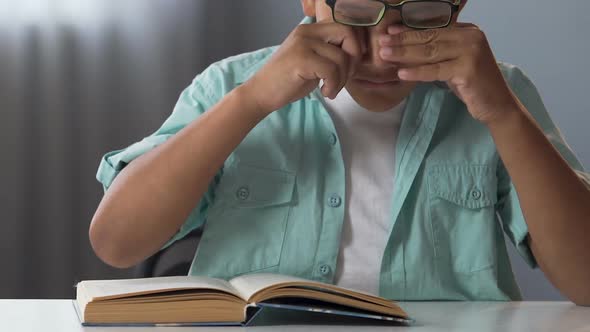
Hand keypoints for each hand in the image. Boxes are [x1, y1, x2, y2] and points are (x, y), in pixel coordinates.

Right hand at [242, 21, 364, 116]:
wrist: (261, 93)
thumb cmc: (287, 81)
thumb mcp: (311, 61)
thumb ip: (329, 53)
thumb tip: (356, 54)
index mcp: (310, 29)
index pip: (345, 27)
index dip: (355, 47)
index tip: (349, 68)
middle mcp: (307, 32)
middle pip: (347, 34)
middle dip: (353, 60)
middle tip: (344, 78)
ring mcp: (303, 44)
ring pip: (342, 58)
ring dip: (342, 79)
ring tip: (331, 90)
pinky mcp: (302, 59)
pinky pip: (332, 70)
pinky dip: (333, 86)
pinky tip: (325, 92)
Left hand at [378, 23, 517, 124]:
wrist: (496, 105)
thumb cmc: (471, 85)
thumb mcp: (453, 63)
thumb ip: (436, 52)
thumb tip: (404, 47)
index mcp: (467, 31)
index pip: (433, 29)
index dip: (409, 30)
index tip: (389, 32)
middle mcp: (471, 37)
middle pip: (429, 38)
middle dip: (402, 41)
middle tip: (381, 42)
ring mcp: (471, 52)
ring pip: (430, 52)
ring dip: (404, 54)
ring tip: (385, 55)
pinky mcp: (468, 69)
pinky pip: (435, 70)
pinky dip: (417, 72)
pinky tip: (401, 73)